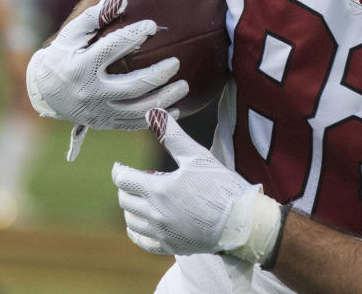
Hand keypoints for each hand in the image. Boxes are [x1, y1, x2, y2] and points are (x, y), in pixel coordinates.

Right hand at [26, 0, 188, 130]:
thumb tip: (122, 0)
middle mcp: (90, 92)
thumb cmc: (64, 56)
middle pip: (131, 86)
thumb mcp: (72, 34)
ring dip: (164, 99)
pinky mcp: (104, 123)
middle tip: (177, 62)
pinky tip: (177, 109)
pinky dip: (157, 117)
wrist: (44, 92)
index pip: (110, 49)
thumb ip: (95, 17)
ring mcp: (98, 111)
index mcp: (81, 67)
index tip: (152, 25)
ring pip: (137, 109)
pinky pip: (134, 123)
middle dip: (157, 75)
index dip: (132, 36)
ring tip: (184, 86)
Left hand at [112, 109, 282, 262]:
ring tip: (143, 199)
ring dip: (132, 207)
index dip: (120, 170)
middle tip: (137, 180)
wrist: (242, 221)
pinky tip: (144, 223)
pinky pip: (142, 241)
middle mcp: (155, 214)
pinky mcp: (170, 247)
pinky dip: (137, 230)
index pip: (124, 180)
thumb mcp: (197, 156)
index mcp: (159, 190)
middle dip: (127, 187)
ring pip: (131, 221)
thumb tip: (153, 113)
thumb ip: (172, 135)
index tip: (120, 166)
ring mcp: (161, 233)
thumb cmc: (221, 186)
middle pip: (125, 200)